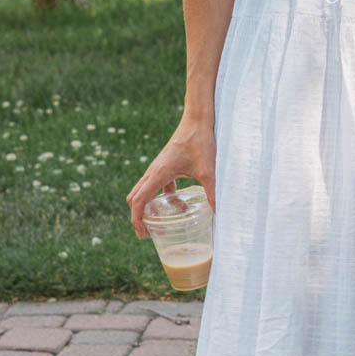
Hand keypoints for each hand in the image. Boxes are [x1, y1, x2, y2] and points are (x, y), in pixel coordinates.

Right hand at [126, 119, 216, 236]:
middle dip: (140, 217)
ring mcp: (157, 168)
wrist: (198, 120)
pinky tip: (181, 205)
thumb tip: (219, 214)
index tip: (144, 235)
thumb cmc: (200, 142)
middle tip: (151, 234)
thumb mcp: (208, 171)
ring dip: (150, 208)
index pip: (138, 202)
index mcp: (158, 174)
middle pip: (135, 198)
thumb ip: (213, 193)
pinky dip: (163, 198)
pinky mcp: (165, 165)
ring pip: (144, 192)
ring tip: (165, 224)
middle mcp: (153, 171)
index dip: (137, 220)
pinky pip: (158, 185)